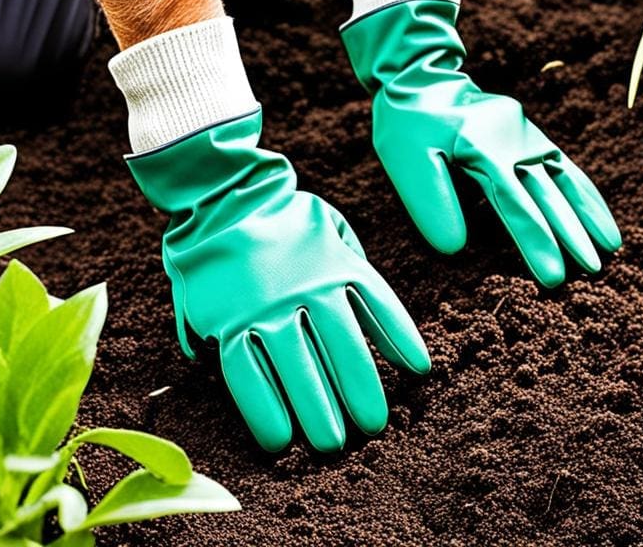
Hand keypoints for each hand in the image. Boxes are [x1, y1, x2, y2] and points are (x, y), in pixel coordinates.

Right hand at [125, 108, 429, 451]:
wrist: (222, 198)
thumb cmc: (286, 221)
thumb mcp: (334, 231)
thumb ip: (358, 274)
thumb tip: (385, 331)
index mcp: (338, 264)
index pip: (380, 308)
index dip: (402, 341)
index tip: (419, 372)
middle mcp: (306, 289)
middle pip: (343, 353)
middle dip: (361, 396)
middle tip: (372, 428)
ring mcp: (266, 307)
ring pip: (298, 371)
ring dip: (318, 414)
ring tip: (332, 444)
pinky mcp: (230, 322)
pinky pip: (247, 374)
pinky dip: (263, 411)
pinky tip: (278, 439)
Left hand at [341, 0, 621, 286]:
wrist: (419, 75)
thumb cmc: (407, 124)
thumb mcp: (406, 160)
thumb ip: (432, 201)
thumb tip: (457, 250)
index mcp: (481, 148)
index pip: (514, 204)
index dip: (536, 241)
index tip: (553, 277)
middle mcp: (512, 140)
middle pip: (547, 193)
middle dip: (571, 235)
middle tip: (594, 273)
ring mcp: (525, 134)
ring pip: (564, 177)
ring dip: (588, 212)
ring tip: (612, 247)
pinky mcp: (530, 133)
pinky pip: (563, 165)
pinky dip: (583, 190)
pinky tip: (598, 213)